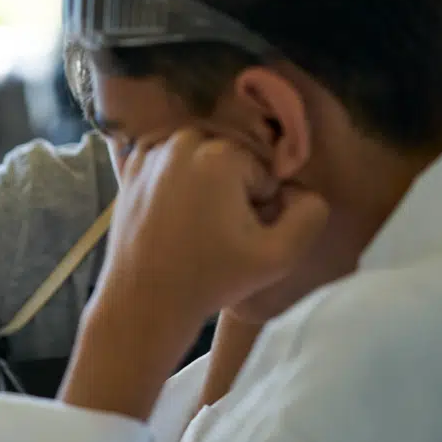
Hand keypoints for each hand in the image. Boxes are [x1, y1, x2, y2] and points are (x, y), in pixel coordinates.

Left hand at [97, 129, 328, 331]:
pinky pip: (172, 162)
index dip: (261, 203)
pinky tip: (174, 214)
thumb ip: (309, 215)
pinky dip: (177, 180)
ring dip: (206, 182)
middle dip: (234, 188)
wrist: (144, 300)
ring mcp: (152, 151)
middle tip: (219, 231)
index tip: (241, 232)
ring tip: (196, 225)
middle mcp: (183, 140)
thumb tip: (303, 190)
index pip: (264, 170)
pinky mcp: (131, 166)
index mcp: (221, 154)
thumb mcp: (279, 256)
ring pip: (203, 157)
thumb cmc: (212, 279)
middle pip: (233, 157)